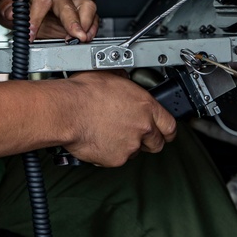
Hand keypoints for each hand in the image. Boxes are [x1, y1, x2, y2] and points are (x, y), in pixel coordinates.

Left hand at [0, 0, 98, 41]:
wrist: (24, 5)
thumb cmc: (16, 3)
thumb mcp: (5, 3)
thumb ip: (5, 6)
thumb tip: (11, 13)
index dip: (36, 17)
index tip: (30, 33)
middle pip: (66, 3)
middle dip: (70, 21)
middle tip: (71, 37)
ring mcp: (69, 0)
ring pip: (85, 5)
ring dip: (85, 23)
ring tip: (81, 38)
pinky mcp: (78, 10)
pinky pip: (92, 15)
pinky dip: (93, 27)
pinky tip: (87, 37)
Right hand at [60, 71, 176, 166]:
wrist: (67, 111)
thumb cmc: (83, 93)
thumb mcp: (111, 77)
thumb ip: (125, 83)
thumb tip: (123, 80)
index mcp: (145, 105)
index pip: (170, 125)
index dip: (167, 130)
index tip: (164, 132)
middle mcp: (142, 126)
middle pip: (157, 143)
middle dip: (149, 141)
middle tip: (136, 134)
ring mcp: (130, 145)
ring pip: (135, 151)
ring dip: (127, 145)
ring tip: (109, 133)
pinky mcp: (116, 158)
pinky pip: (117, 158)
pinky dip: (110, 152)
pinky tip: (100, 140)